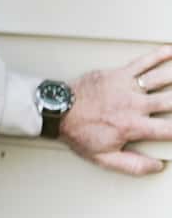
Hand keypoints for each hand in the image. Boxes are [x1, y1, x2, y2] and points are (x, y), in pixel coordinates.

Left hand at [60, 46, 171, 174]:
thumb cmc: (79, 133)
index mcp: (133, 127)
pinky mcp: (117, 74)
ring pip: (162, 80)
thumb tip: (157, 166)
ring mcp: (126, 87)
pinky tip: (171, 50)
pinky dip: (158, 55)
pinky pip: (141, 62)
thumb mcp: (103, 157)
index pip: (170, 130)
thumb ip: (132, 165)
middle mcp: (134, 105)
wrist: (57, 110)